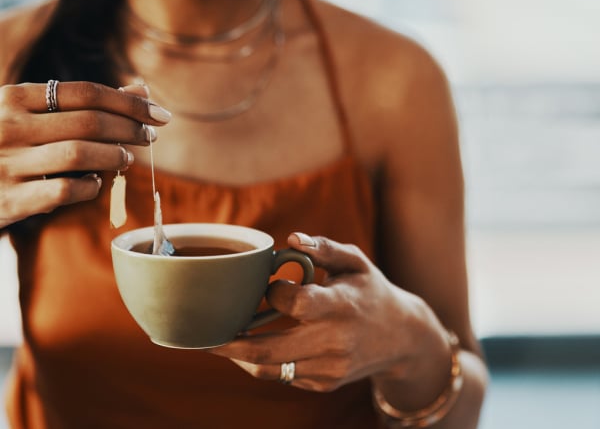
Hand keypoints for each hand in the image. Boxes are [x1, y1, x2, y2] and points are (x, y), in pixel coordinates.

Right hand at [0, 81, 170, 227]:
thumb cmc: (2, 143)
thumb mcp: (31, 115)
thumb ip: (83, 103)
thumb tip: (141, 88)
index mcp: (14, 98)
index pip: (87, 93)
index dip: (130, 102)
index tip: (160, 114)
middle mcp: (9, 126)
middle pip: (90, 122)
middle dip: (131, 129)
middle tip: (151, 136)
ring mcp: (6, 163)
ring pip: (81, 154)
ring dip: (115, 156)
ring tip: (127, 159)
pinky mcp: (9, 200)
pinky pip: (65, 191)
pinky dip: (90, 186)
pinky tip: (95, 183)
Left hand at [209, 232, 441, 391]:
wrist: (402, 337)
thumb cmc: (371, 291)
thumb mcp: (356, 261)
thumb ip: (324, 247)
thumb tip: (290, 240)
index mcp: (342, 306)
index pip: (295, 303)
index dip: (274, 293)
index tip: (272, 286)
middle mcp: (336, 342)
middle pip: (270, 349)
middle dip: (230, 344)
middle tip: (206, 335)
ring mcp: (330, 368)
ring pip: (271, 369)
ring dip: (240, 357)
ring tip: (221, 342)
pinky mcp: (325, 383)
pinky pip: (284, 376)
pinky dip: (263, 363)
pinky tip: (254, 348)